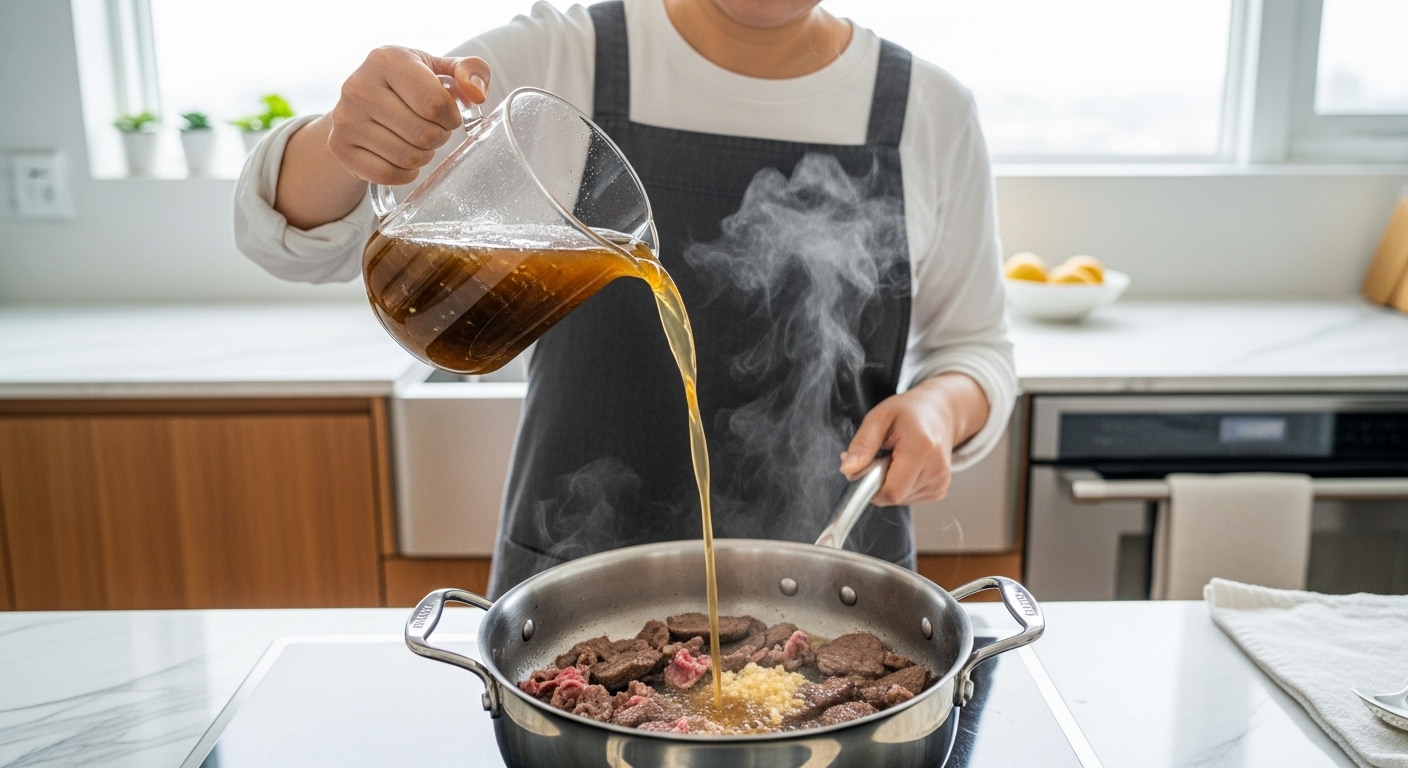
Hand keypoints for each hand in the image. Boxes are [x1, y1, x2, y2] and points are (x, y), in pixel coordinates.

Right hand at [327, 46, 490, 185]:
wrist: (362, 103)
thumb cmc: (411, 85)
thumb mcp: (441, 70)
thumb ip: (471, 71)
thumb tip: (477, 94)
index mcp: (387, 59)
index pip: (435, 104)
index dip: (451, 118)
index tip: (447, 116)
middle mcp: (359, 86)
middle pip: (422, 134)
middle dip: (439, 138)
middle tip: (434, 131)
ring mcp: (345, 118)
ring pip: (406, 157)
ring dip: (424, 156)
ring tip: (418, 142)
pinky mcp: (339, 146)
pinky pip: (387, 174)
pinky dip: (405, 174)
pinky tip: (404, 160)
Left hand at [839, 373, 988, 505]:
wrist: (938, 413)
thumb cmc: (908, 413)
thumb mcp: (879, 417)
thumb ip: (862, 444)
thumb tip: (847, 470)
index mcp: (921, 449)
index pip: (891, 491)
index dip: (870, 485)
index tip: (866, 465)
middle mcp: (937, 469)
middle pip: (894, 496)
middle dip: (879, 482)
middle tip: (881, 457)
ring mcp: (941, 482)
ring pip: (900, 499)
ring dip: (890, 483)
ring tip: (896, 458)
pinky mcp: (940, 490)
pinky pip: (909, 498)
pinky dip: (901, 486)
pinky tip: (906, 467)